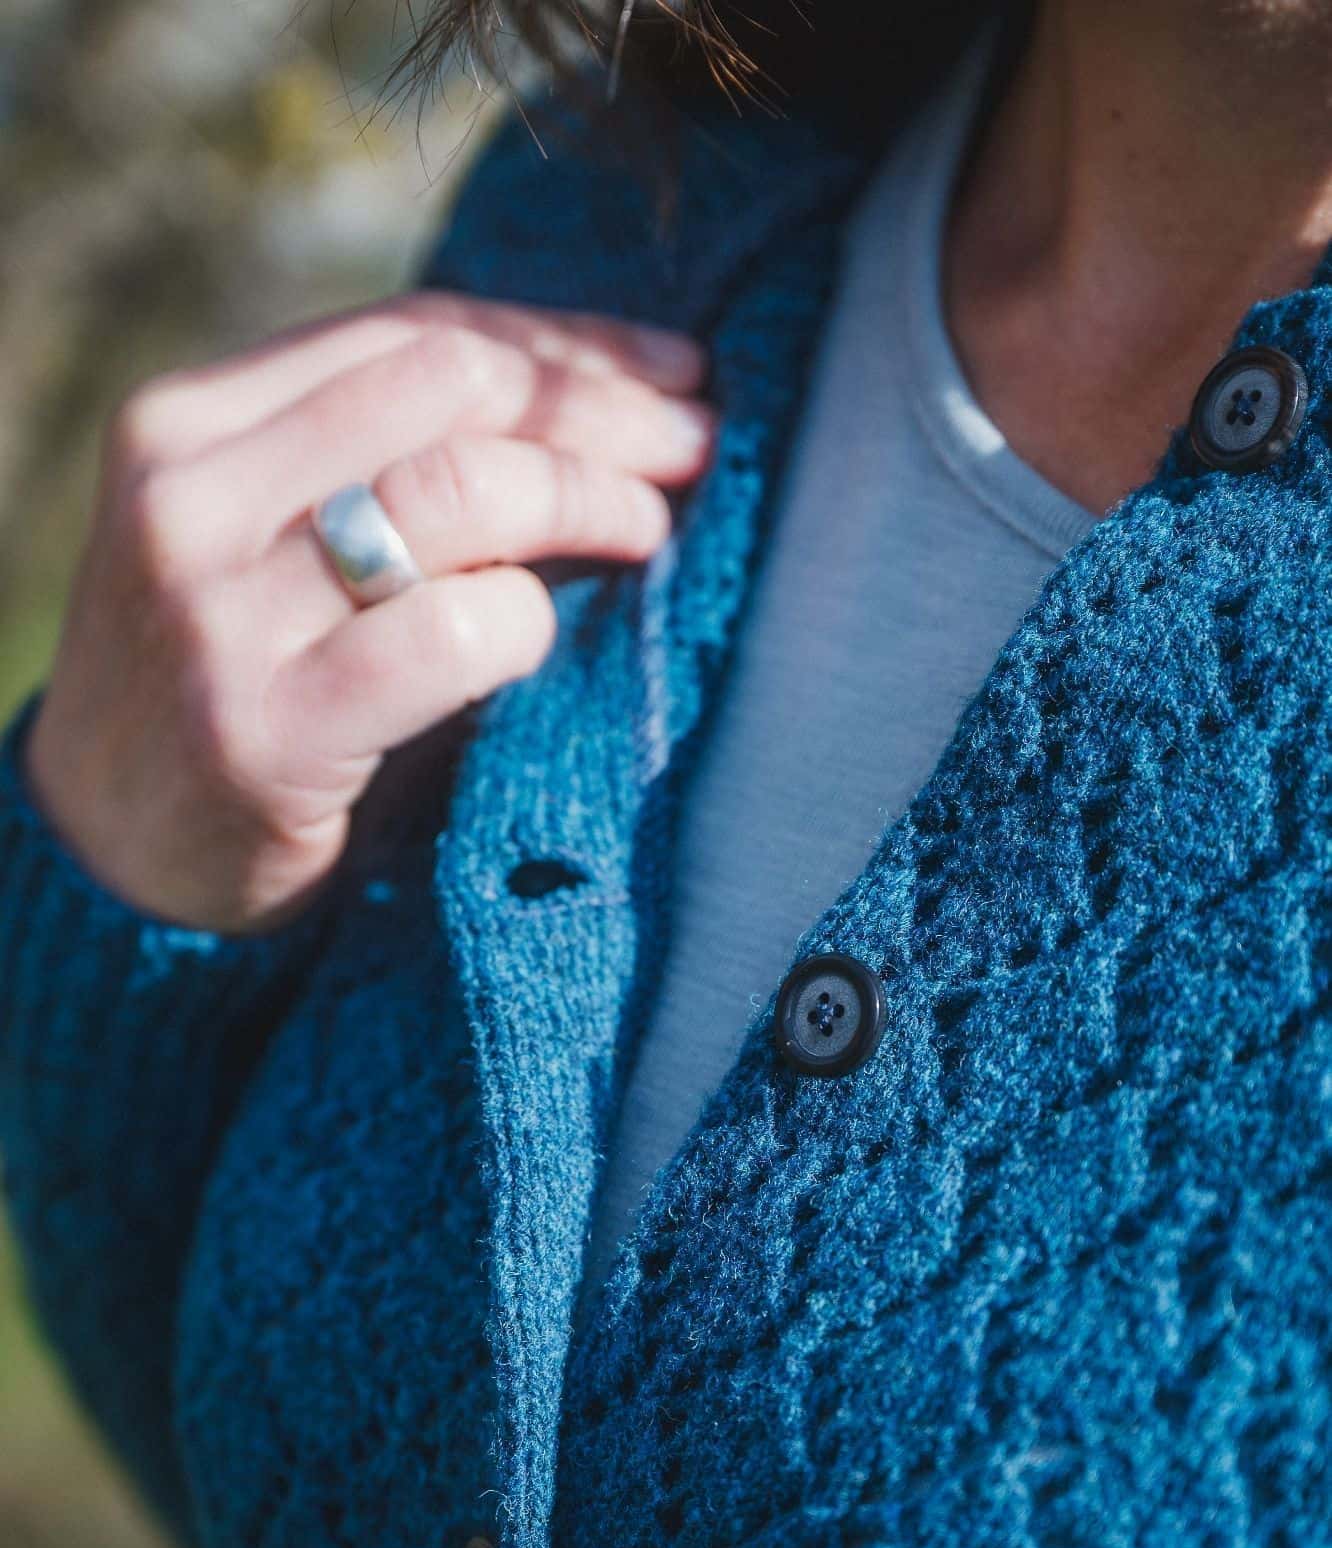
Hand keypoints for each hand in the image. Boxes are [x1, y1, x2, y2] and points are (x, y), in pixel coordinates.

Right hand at [21, 293, 715, 933]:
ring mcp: (218, 614)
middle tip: (696, 441)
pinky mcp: (262, 733)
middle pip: (451, 391)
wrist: (110, 851)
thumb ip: (373, 464)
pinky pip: (446, 636)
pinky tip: (553, 633)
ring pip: (457, 492)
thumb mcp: (266, 536)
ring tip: (654, 525)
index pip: (412, 335)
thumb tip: (595, 398)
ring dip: (589, 497)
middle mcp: (189, 498)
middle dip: (600, 406)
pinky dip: (527, 623)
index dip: (564, 340)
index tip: (673, 364)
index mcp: (188, 421)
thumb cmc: (235, 680)